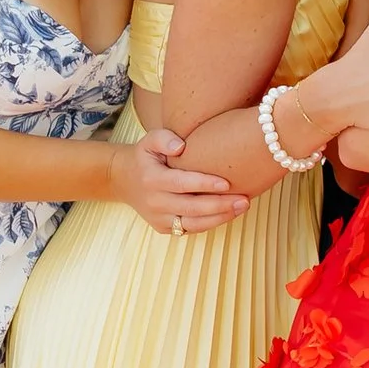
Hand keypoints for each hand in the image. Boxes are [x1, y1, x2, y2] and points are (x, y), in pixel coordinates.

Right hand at [111, 127, 247, 234]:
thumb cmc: (145, 156)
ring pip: (193, 224)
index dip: (205, 185)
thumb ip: (164, 138)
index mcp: (152, 179)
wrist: (124, 180)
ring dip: (220, 218)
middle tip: (244, 200)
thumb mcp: (149, 140)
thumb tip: (181, 146)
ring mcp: (158, 218)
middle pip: (191, 208)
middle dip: (220, 206)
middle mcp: (154, 202)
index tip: (227, 183)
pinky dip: (211, 223)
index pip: (182, 184)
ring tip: (242, 207)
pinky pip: (190, 229)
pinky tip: (229, 213)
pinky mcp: (163, 228)